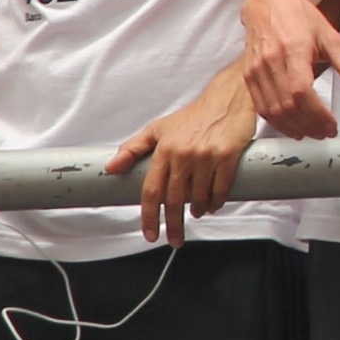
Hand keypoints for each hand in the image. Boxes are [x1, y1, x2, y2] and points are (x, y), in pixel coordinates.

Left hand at [109, 72, 256, 246]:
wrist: (227, 99)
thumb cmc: (193, 117)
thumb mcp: (158, 129)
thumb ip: (132, 149)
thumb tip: (111, 168)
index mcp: (164, 149)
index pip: (151, 190)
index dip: (149, 216)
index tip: (150, 234)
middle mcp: (183, 154)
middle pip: (175, 200)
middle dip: (173, 225)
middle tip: (175, 240)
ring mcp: (206, 156)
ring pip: (199, 198)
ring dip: (198, 211)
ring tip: (197, 213)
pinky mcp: (228, 156)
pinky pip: (221, 189)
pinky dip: (216, 202)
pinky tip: (213, 204)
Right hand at [243, 0, 339, 138]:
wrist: (268, 0)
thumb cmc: (299, 16)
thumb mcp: (330, 37)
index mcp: (294, 50)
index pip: (302, 93)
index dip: (317, 115)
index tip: (332, 125)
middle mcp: (271, 61)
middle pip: (287, 106)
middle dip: (309, 125)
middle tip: (325, 132)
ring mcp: (256, 69)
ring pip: (272, 110)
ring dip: (293, 127)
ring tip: (311, 132)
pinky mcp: (248, 75)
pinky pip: (260, 106)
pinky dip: (276, 121)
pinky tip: (291, 125)